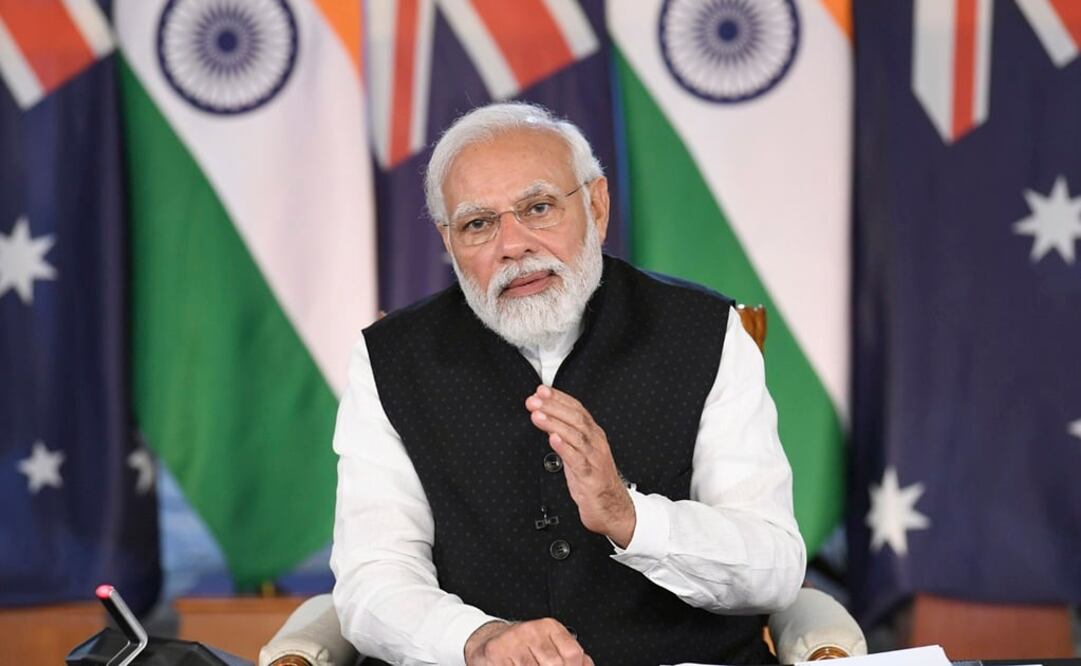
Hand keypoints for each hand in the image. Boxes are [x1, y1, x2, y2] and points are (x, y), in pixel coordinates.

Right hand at [464, 618, 592, 665]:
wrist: (490, 641)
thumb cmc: (525, 647)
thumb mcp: (550, 645)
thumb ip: (570, 657)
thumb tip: (587, 665)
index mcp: (549, 628)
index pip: (573, 654)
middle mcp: (532, 630)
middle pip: (554, 664)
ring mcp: (512, 641)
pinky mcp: (495, 652)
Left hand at [525, 385, 635, 546]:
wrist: (613, 509)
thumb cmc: (594, 480)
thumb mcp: (578, 453)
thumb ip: (565, 436)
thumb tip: (547, 418)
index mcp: (593, 435)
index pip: (577, 409)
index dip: (559, 398)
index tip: (542, 390)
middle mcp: (596, 443)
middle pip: (576, 418)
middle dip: (554, 406)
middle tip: (535, 400)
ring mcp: (594, 459)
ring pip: (576, 435)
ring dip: (555, 423)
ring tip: (538, 415)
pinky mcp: (591, 477)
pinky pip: (578, 460)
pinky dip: (565, 448)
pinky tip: (553, 439)